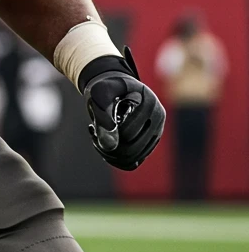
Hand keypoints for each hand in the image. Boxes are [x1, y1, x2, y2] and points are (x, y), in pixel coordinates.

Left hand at [79, 48, 164, 171]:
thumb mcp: (99, 94)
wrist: (113, 88)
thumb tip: (110, 146)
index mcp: (149, 103)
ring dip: (108, 154)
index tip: (92, 125)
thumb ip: (103, 117)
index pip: (128, 134)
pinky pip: (132, 163)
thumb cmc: (105, 88)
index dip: (106, 134)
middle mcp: (158, 118)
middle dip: (106, 148)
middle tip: (94, 134)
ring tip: (97, 138)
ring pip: (132, 159)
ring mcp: (156, 132)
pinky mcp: (149, 143)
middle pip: (131, 150)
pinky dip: (115, 160)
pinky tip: (105, 145)